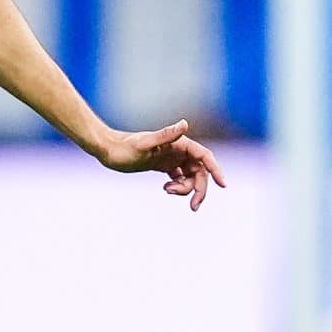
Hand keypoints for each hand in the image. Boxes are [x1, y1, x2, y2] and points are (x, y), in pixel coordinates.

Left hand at [94, 119, 226, 211]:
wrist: (108, 150)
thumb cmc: (125, 147)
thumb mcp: (145, 143)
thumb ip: (166, 135)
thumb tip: (185, 124)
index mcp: (179, 143)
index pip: (205, 156)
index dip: (216, 170)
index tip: (223, 185)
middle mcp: (178, 149)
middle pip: (199, 172)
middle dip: (199, 189)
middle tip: (193, 207)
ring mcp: (171, 158)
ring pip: (190, 177)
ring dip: (185, 189)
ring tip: (167, 190)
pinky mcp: (164, 166)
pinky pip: (179, 179)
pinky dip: (177, 187)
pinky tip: (165, 189)